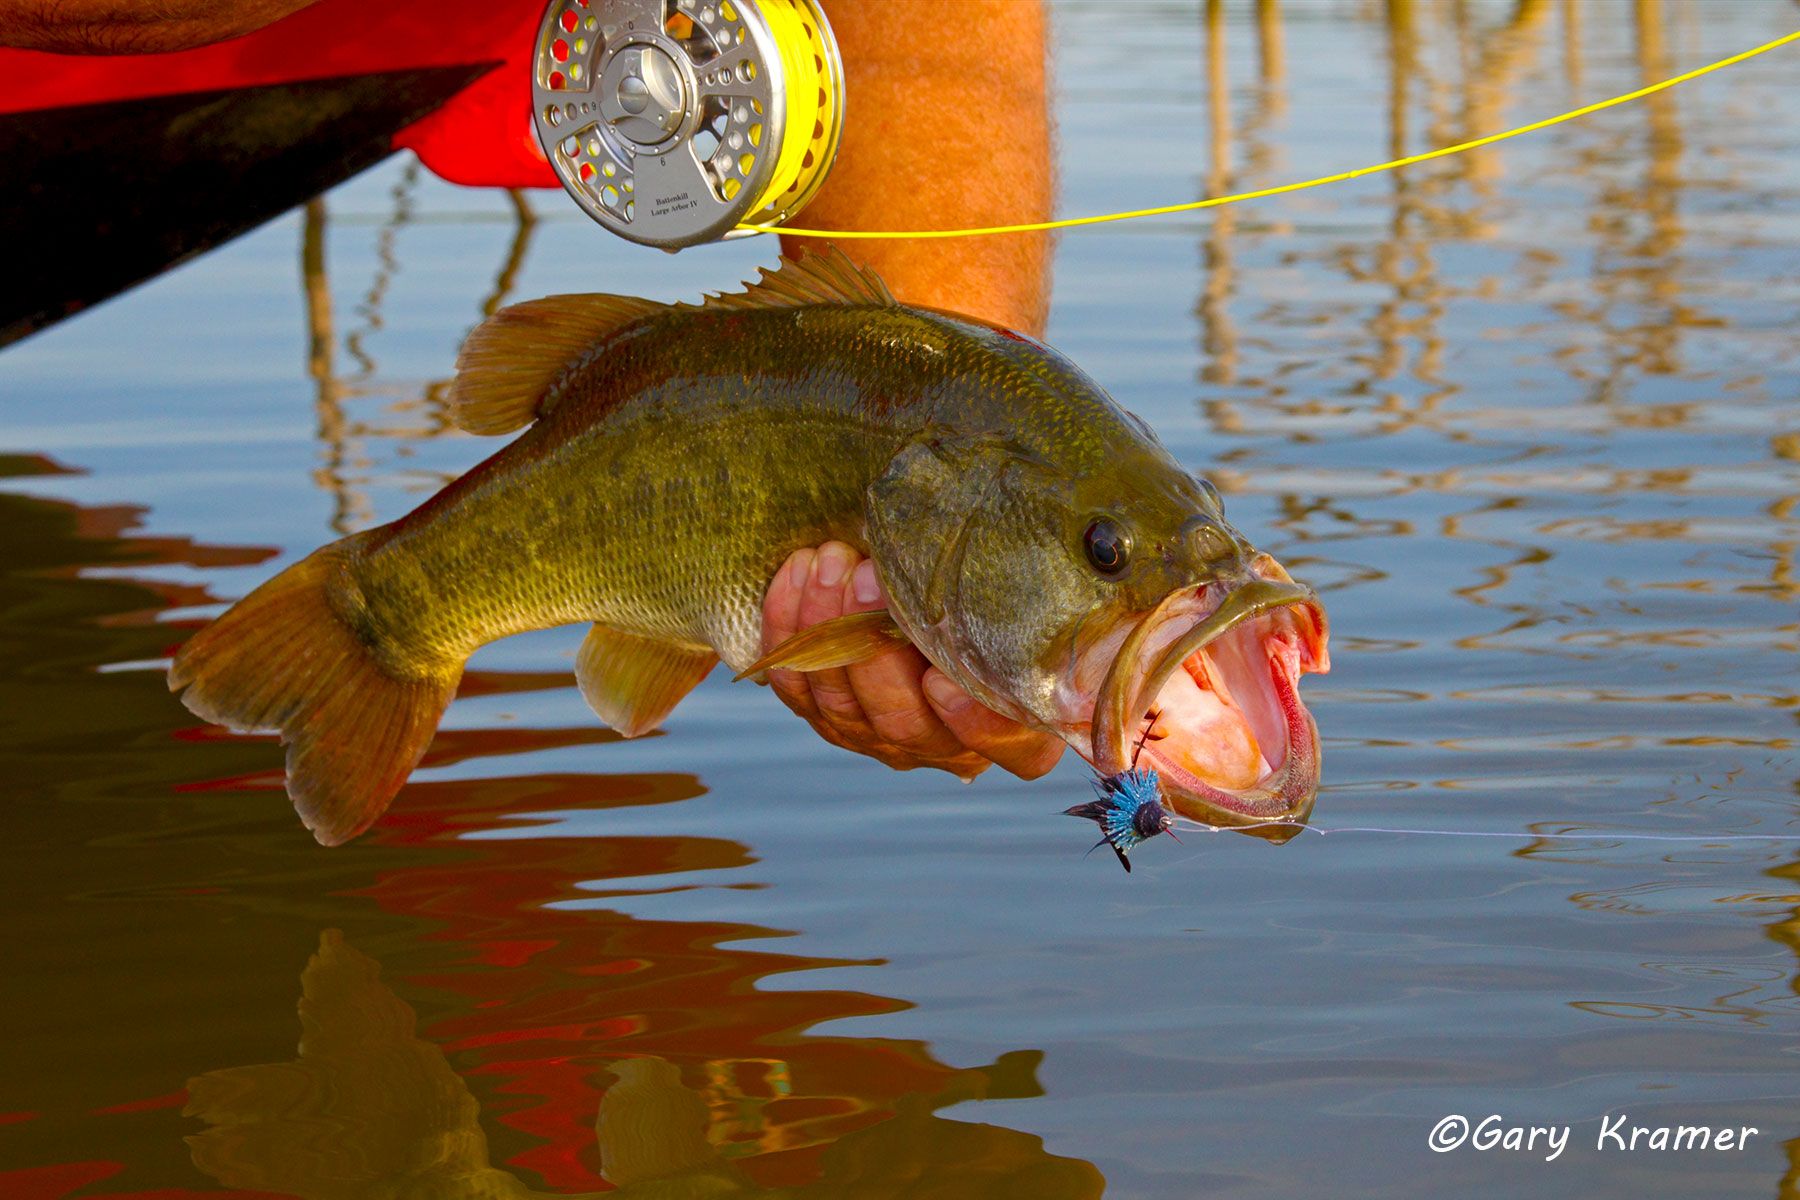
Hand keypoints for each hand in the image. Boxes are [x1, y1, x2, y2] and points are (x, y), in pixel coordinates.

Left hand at [761, 542, 1064, 779]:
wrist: (923, 590)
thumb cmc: (992, 593)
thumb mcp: (1023, 596)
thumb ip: (1027, 596)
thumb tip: (1046, 549)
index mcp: (1014, 731)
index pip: (1005, 747)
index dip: (970, 720)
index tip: (943, 677)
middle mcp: (944, 746)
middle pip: (904, 725)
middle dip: (876, 650)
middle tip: (867, 575)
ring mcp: (878, 736)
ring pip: (841, 705)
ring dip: (827, 626)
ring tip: (830, 560)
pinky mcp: (826, 714)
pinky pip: (796, 685)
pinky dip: (788, 627)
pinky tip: (797, 571)